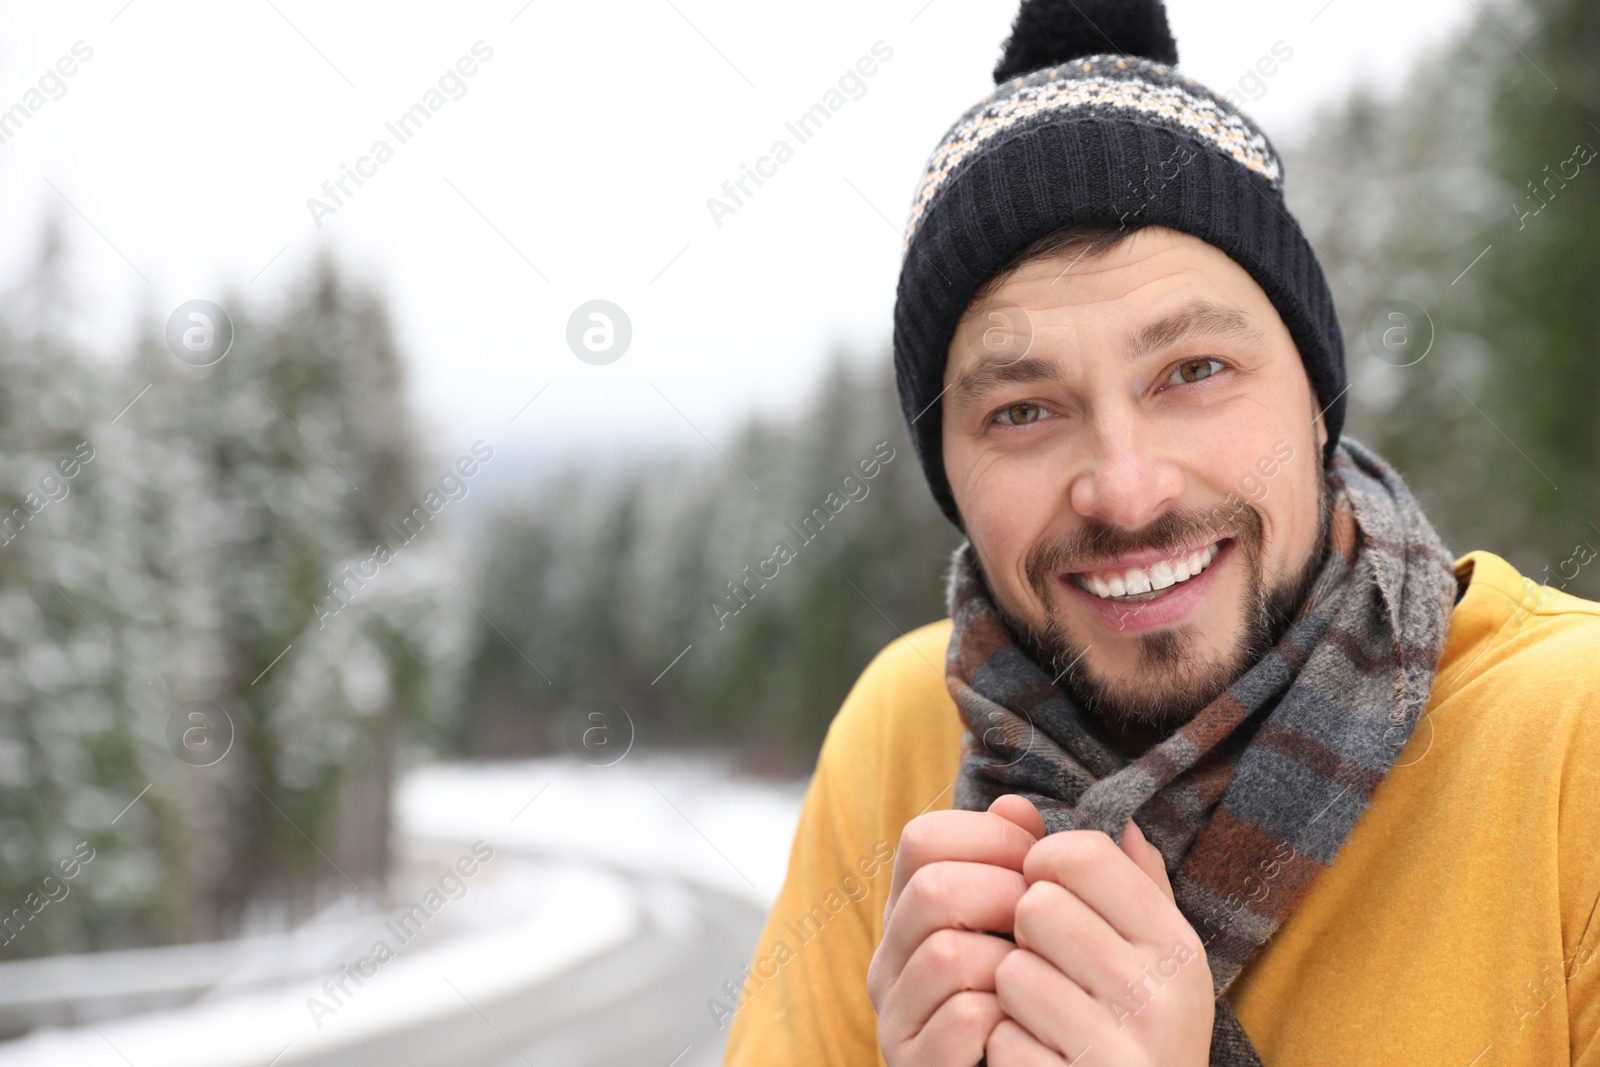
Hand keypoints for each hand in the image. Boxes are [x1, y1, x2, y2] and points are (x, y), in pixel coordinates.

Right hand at [867, 795, 1043, 1065]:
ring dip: (1009, 962)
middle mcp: (890, 959)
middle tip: (1043, 923)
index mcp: (911, 912)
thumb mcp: (1031, 923)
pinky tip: (1025, 1024)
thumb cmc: (1036, 997)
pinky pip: (961, 1021)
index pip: (922, 838)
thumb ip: (1028, 864)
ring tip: (1040, 978)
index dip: (989, 837)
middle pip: (930, 890)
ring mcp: (896, 1016)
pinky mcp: (915, 1065)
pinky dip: (1005, 1017)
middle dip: (1004, 896)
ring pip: (945, 955)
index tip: (1037, 862)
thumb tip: (1016, 803)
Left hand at [987, 813, 1213, 1065]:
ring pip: (1012, 970)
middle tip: (1049, 972)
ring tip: (1047, 1022)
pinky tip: (1039, 1062)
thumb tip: (1119, 818)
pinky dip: (1006, 1050)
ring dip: (1012, 996)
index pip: (1080, 853)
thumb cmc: (1135, 1034)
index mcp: (1175, 943)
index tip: (1046, 898)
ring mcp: (1124, 1047)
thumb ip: (1135, 887)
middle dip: (1024, 937)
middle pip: (1037, 906)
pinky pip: (1002, 1037)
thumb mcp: (1153, 961)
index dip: (1042, 868)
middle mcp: (1162, 991)